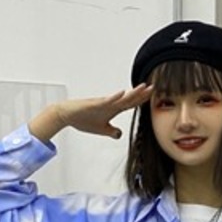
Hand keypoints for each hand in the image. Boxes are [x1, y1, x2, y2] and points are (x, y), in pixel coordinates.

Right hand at [30, 86, 152, 141]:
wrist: (67, 115)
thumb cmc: (82, 119)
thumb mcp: (101, 129)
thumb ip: (111, 131)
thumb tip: (120, 134)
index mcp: (112, 110)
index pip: (130, 104)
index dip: (141, 100)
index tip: (152, 95)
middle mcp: (110, 104)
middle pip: (129, 98)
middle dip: (141, 93)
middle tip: (154, 87)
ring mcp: (103, 103)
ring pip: (120, 98)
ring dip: (132, 93)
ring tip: (142, 87)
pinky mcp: (94, 104)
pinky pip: (106, 100)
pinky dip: (114, 97)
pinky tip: (122, 93)